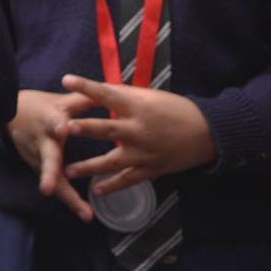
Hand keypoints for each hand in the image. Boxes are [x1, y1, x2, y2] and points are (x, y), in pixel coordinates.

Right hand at [8, 87, 97, 220]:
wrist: (11, 116)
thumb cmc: (41, 107)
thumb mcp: (61, 100)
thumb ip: (84, 99)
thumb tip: (109, 91)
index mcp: (49, 121)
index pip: (53, 123)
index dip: (58, 126)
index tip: (62, 129)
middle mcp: (42, 143)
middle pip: (46, 161)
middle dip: (48, 176)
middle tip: (47, 190)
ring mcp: (39, 159)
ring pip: (53, 181)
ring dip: (68, 198)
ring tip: (86, 215)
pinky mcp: (40, 170)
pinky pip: (57, 186)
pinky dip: (70, 200)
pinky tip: (85, 213)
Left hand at [60, 74, 217, 195]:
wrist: (207, 133)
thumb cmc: (176, 109)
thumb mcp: (151, 96)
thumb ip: (124, 96)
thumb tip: (98, 91)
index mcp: (139, 106)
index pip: (107, 94)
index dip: (86, 86)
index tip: (66, 79)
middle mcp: (139, 129)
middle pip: (107, 129)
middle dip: (85, 129)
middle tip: (64, 128)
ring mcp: (144, 152)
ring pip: (113, 161)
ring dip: (90, 166)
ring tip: (68, 171)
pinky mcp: (151, 169)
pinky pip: (128, 179)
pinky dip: (112, 186)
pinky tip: (95, 190)